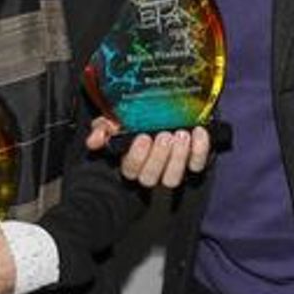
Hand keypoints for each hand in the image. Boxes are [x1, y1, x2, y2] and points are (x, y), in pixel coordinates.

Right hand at [86, 116, 210, 188]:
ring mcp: (172, 170)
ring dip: (179, 157)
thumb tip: (94, 140)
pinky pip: (197, 165)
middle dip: (159, 157)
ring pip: (173, 178)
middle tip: (164, 135)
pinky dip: (200, 149)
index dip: (137, 157)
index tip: (143, 137)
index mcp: (130, 163)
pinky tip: (198, 132)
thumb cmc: (135, 122)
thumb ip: (102, 129)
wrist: (163, 116)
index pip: (131, 170)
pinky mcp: (192, 164)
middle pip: (152, 178)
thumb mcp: (114, 122)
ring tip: (180, 134)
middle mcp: (151, 171)